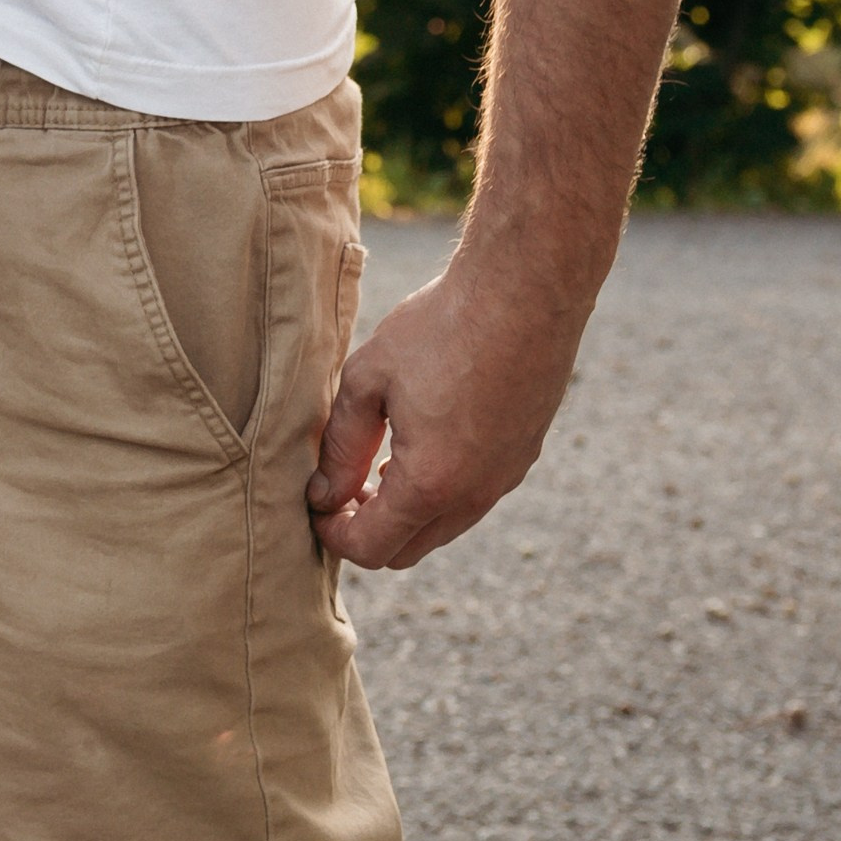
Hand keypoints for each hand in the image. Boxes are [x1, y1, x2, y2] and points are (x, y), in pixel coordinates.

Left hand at [309, 255, 584, 570]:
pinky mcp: (523, 455)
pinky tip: (422, 439)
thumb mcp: (369, 377)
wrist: (525, 290)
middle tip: (342, 484)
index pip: (372, 548)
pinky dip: (440, 489)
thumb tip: (325, 491)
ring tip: (378, 459)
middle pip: (407, 549)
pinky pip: (472, 497)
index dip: (333, 534)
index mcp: (431, 483)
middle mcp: (474, 496)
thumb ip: (342, 443)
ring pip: (443, 526)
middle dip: (367, 528)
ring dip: (404, 509)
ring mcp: (505, 479)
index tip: (315, 503)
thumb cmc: (442, 327)